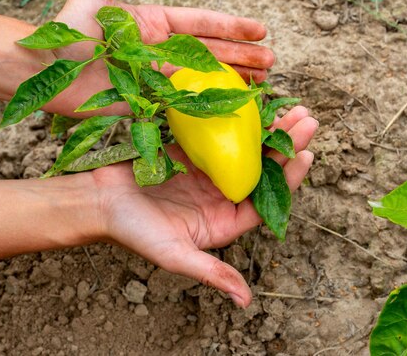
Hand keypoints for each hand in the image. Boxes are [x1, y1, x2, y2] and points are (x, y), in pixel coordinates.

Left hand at [46, 0, 273, 115]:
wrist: (44, 72)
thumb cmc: (67, 29)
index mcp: (154, 24)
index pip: (201, 25)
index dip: (232, 27)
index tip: (260, 30)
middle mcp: (160, 51)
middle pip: (211, 53)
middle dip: (243, 57)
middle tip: (271, 62)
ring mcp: (156, 78)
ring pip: (203, 79)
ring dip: (233, 80)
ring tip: (261, 83)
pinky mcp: (148, 103)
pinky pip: (184, 104)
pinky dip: (209, 106)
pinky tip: (231, 107)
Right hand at [91, 106, 316, 307]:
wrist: (99, 201)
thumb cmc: (133, 231)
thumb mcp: (174, 255)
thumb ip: (211, 273)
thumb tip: (246, 302)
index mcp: (224, 223)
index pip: (266, 201)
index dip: (289, 178)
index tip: (306, 154)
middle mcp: (221, 198)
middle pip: (263, 171)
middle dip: (286, 146)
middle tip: (308, 120)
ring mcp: (208, 174)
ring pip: (246, 150)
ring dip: (269, 130)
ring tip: (291, 109)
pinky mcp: (193, 154)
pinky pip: (222, 135)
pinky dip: (238, 121)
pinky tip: (254, 105)